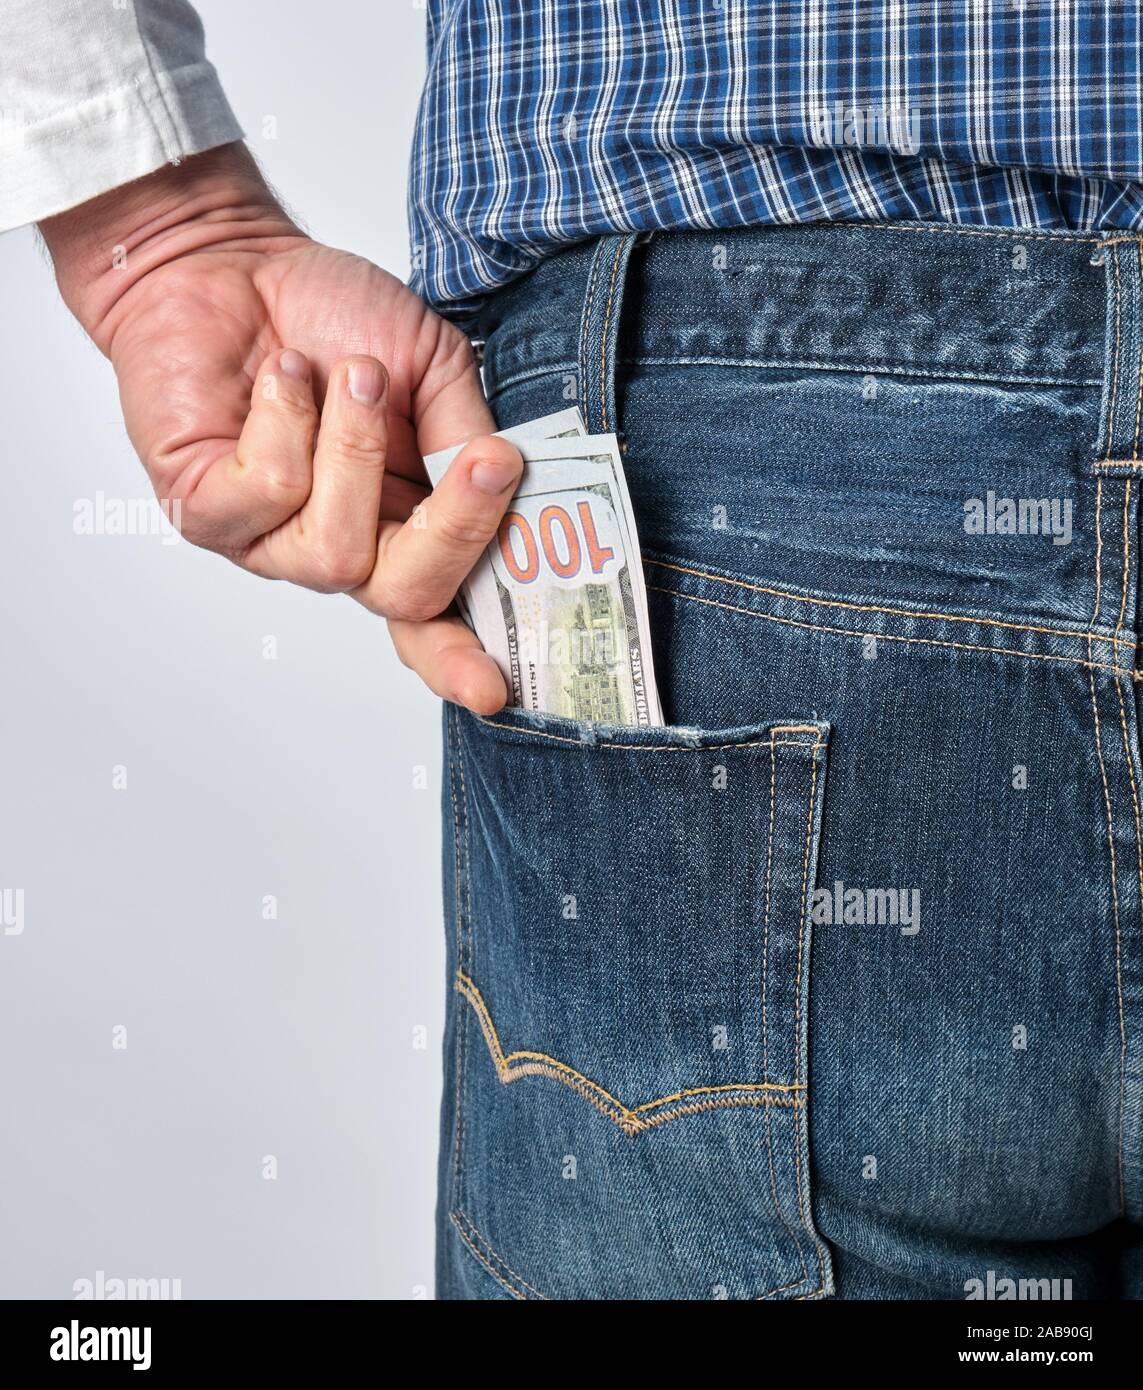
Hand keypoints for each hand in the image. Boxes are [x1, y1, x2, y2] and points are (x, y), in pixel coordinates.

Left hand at [39, 143, 521, 713]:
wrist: (230, 264)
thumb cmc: (334, 317)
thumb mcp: (435, 368)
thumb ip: (467, 435)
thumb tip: (505, 489)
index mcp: (406, 528)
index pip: (439, 617)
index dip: (465, 659)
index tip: (497, 688)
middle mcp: (341, 550)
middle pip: (407, 598)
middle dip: (455, 530)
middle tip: (486, 460)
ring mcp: (272, 541)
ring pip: (337, 550)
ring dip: (357, 448)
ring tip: (350, 374)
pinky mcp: (207, 513)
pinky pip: (268, 495)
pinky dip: (286, 419)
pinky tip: (284, 377)